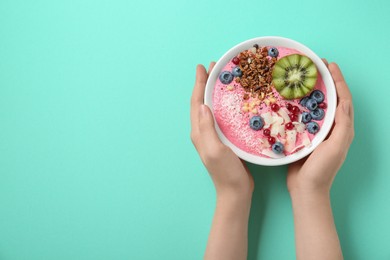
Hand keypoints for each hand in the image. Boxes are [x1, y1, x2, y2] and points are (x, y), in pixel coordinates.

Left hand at [191, 63, 252, 259]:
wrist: (235, 191)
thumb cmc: (226, 173)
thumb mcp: (215, 150)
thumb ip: (207, 128)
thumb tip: (202, 105)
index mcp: (199, 132)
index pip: (197, 103)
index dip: (199, 84)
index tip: (202, 67)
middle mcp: (203, 131)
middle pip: (202, 102)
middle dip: (205, 83)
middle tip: (214, 67)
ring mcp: (213, 135)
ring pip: (211, 107)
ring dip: (214, 91)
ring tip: (221, 78)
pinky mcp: (223, 138)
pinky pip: (221, 116)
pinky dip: (224, 103)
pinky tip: (232, 100)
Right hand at [287, 61, 354, 194]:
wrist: (306, 189)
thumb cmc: (322, 171)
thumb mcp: (335, 147)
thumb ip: (341, 126)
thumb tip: (343, 102)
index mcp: (343, 129)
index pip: (343, 99)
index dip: (338, 81)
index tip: (329, 65)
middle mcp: (333, 128)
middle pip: (332, 99)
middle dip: (327, 81)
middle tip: (316, 66)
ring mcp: (319, 132)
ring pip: (318, 106)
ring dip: (313, 90)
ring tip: (305, 78)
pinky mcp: (306, 136)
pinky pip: (305, 116)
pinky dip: (301, 104)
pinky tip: (292, 98)